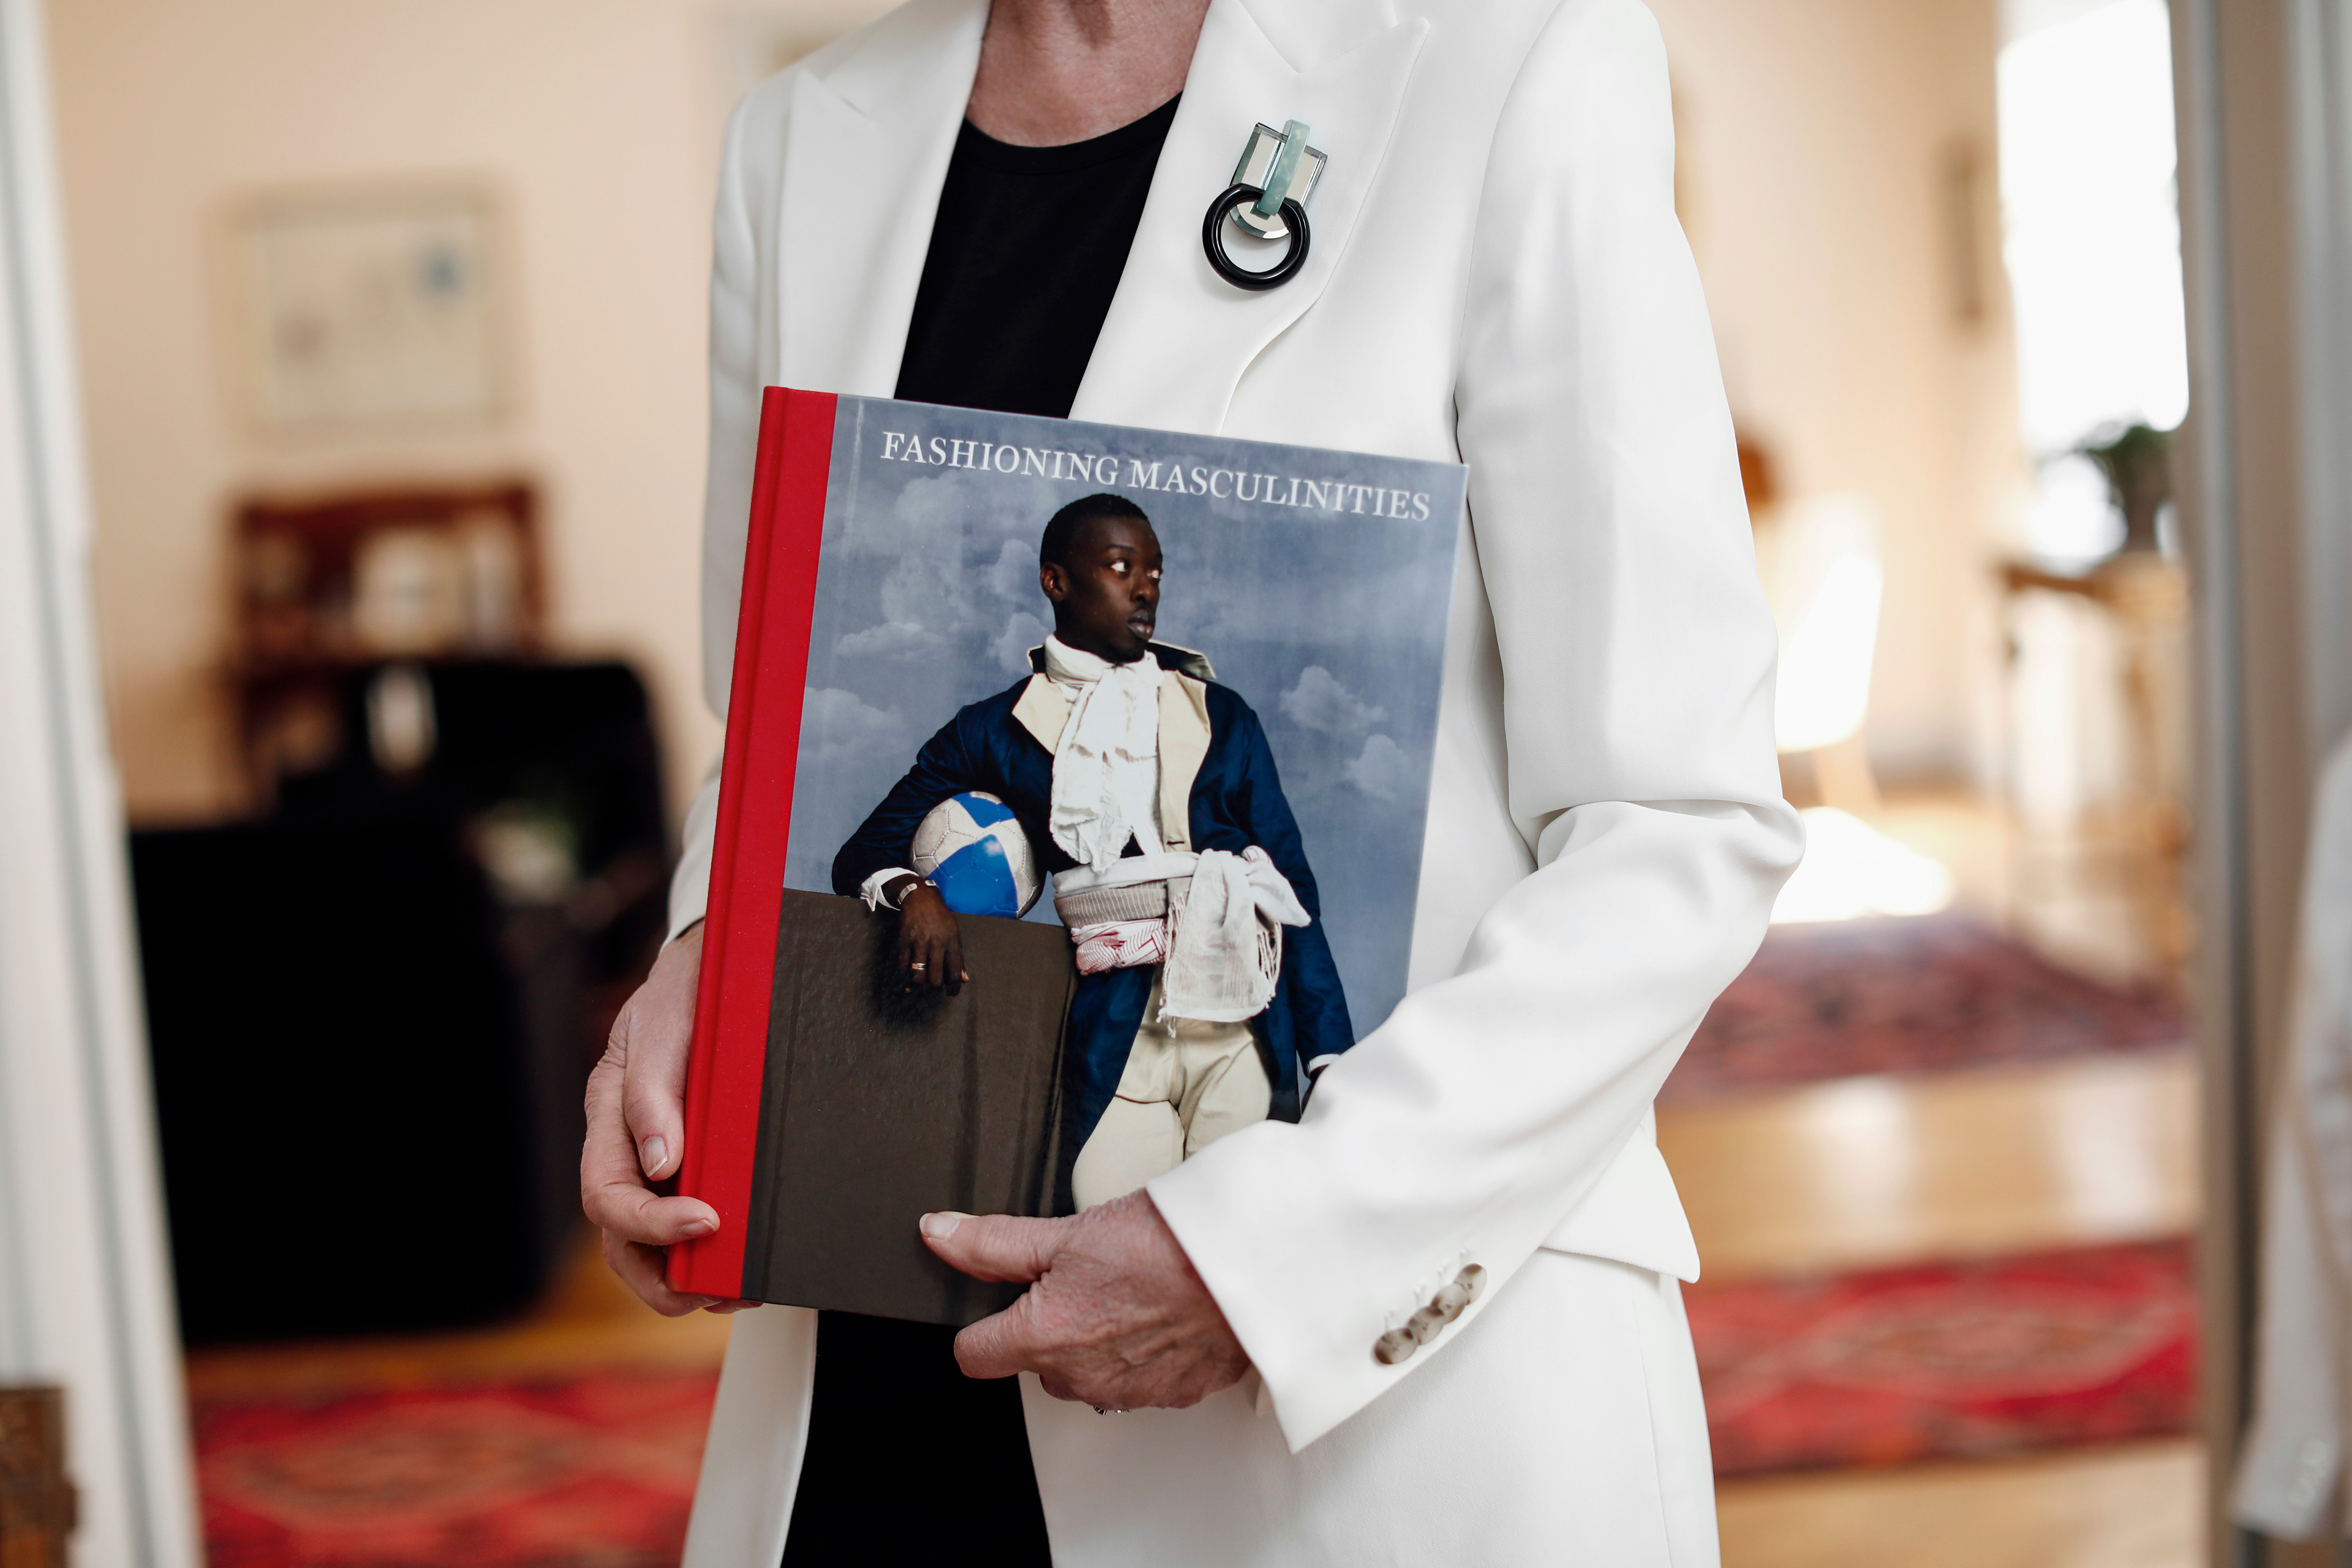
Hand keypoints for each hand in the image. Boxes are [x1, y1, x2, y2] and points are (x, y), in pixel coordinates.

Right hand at [581, 921, 755, 1315]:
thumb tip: (660, 1163)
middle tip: (722, 1289)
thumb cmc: (688, 992)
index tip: (707, 1221)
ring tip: (742, 1288)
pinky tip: (749, 1263)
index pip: (608, 1194)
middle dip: (664, 1279)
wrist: (717, 969)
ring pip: (651, 1248)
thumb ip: (655, 1090)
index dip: (652, 1222)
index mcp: (608, 1115)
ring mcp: (656, 1163)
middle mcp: (625, 1150)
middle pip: (621, 1240)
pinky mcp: (694, 1168)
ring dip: (691, 1280)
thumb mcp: (669, 1024)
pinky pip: (690, 1227)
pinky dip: (715, 1255)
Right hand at [892, 879, 967, 992]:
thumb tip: (965, 979)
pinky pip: (904, 964)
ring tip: (919, 984)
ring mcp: (919, 942)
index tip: (952, 994)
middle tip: (934, 985)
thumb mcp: (954, 934)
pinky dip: (904, 973)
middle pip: (935, 978)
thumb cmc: (941, 918)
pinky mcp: (905, 940)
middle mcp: (936, 944)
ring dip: (918, 984)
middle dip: (935, 987)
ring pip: (918, 975)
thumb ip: (959, 957)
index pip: (955, 972)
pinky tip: (907, 975)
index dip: (954, 988)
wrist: (921, 898)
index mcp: (952, 942)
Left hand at [920, 1191, 1248, 1409]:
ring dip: (1098, 1339)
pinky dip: (1144, 1351)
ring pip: (1088, 1372)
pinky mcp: (1174, 1395)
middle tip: (1087, 1276)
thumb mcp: (1068, 1231)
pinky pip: (1139, 1379)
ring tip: (1132, 1287)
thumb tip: (939, 1234)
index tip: (1002, 1298)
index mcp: (1045, 1338)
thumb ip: (994, 1243)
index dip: (982, 1322)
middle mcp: (1082, 1378)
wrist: (1255, 1263)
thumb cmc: (1171, 1243)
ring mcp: (1130, 1392)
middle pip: (1035, 1362)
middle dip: (1050, 1324)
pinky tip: (1163, 1310)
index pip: (974, 1355)